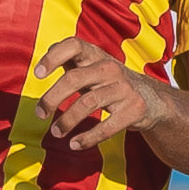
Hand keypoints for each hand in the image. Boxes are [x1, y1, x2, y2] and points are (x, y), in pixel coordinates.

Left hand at [28, 35, 177, 151]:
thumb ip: (69, 62)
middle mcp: (109, 68)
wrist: (152, 98)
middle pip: (74, 78)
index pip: (74, 45)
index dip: (53, 57)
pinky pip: (107, 126)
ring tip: (55, 133)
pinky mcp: (134, 109)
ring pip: (88, 103)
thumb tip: (42, 61)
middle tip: (40, 113)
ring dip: (67, 121)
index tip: (37, 74)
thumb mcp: (91, 67)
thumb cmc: (109, 82)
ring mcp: (123, 88)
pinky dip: (88, 137)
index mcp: (96, 55)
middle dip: (52, 97)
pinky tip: (74, 144)